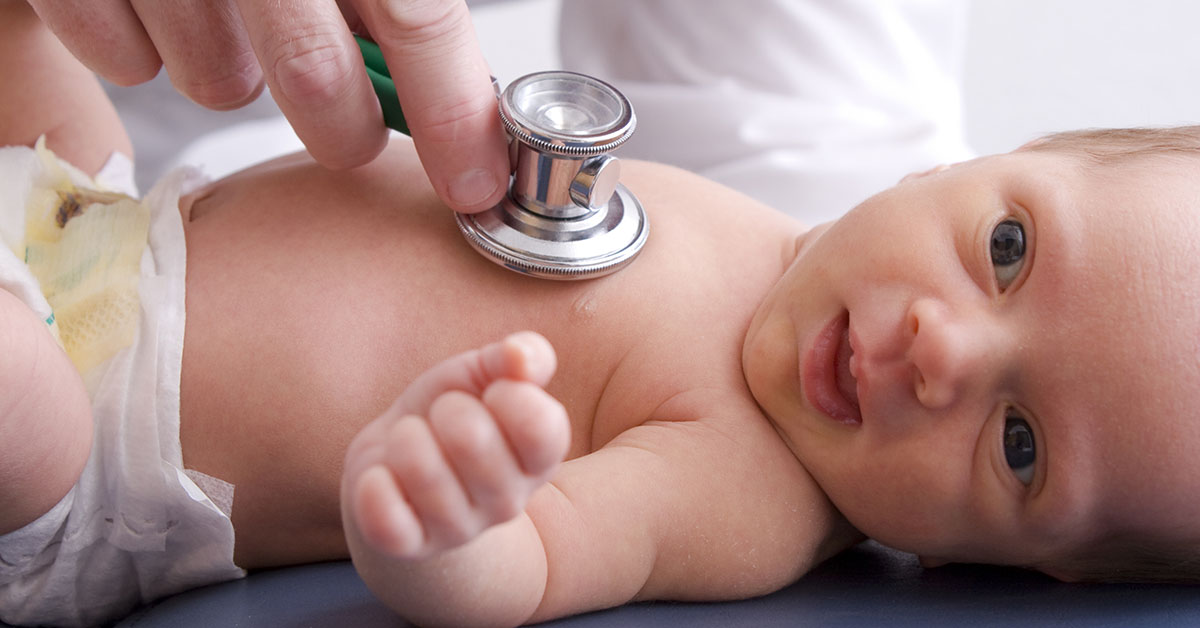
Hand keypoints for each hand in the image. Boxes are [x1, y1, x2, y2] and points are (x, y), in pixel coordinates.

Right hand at [26, 0, 509, 211]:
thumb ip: (388, 14)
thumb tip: (457, 110)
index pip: (417, 10)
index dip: (453, 108)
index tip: (475, 185)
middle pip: (315, 66)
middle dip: (341, 126)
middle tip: (347, 134)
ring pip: (217, 78)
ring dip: (228, 75)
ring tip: (222, 32)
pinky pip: (123, 62)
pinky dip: (140, 54)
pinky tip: (143, 13)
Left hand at [342, 332, 569, 559]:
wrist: (397, 459)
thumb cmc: (451, 410)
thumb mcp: (485, 374)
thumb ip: (520, 356)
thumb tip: (522, 357)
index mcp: (539, 461)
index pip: (541, 428)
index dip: (508, 394)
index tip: (492, 392)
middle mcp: (508, 503)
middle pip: (471, 439)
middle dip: (445, 409)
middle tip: (442, 416)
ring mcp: (459, 530)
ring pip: (423, 473)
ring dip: (404, 439)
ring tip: (409, 441)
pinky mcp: (409, 546)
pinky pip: (387, 520)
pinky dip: (374, 487)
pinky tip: (381, 475)